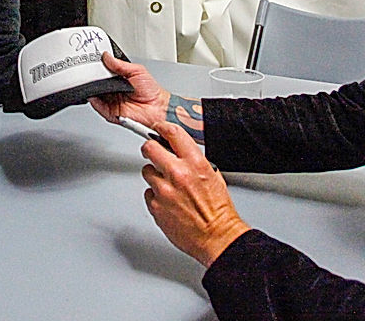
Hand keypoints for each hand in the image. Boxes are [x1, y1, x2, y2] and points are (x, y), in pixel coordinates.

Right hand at [88, 51, 169, 127]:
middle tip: (89, 70)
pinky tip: (93, 93)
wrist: (157, 109)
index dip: (98, 66)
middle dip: (92, 76)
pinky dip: (93, 100)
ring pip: (94, 93)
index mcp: (119, 79)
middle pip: (97, 82)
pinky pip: (97, 105)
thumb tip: (107, 56)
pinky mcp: (109, 111)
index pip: (104, 71)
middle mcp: (113, 90)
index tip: (92, 59)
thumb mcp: (137, 71)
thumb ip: (120, 65)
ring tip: (91, 80)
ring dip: (92, 87)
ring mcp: (110, 100)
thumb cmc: (151, 92)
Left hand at [142, 122, 250, 267]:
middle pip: (149, 148)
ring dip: (155, 175)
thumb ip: (194, 161)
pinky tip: (168, 201)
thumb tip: (179, 152)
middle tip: (152, 153)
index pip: (172, 133)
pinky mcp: (156, 206)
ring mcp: (164, 190)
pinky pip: (148, 193)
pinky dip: (155, 195)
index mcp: (195, 163)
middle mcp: (177, 174)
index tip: (158, 128)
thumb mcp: (213, 175)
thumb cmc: (218, 210)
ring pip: (147, 171)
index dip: (162, 128)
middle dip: (150, 149)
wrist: (217, 236)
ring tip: (168, 186)